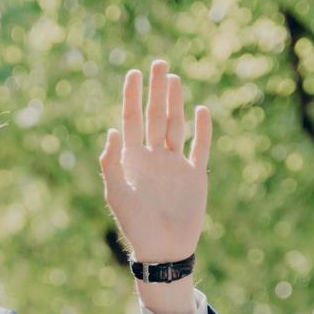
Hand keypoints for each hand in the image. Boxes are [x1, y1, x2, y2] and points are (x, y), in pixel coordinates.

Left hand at [98, 58, 211, 264]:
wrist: (163, 250)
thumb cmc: (136, 225)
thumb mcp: (117, 193)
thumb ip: (111, 162)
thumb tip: (111, 130)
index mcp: (132, 160)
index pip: (131, 120)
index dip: (132, 96)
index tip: (134, 73)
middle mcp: (153, 158)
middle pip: (155, 116)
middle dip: (156, 91)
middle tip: (159, 63)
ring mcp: (175, 165)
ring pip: (175, 126)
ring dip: (175, 103)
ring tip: (174, 79)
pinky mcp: (194, 176)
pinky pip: (199, 148)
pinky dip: (202, 130)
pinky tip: (201, 110)